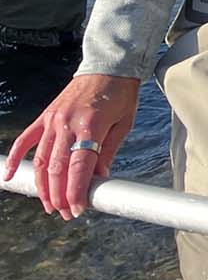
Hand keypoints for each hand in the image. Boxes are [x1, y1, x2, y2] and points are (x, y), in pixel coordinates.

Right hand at [3, 74, 139, 219]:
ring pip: (42, 160)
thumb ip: (109, 151)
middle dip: (60, 196)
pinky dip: (15, 159)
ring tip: (51, 205)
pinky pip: (25, 140)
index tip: (79, 209)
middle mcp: (68, 124)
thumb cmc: (121, 94)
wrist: (109, 66)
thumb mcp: (124, 123)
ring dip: (43, 187)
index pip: (80, 167)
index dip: (77, 192)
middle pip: (58, 168)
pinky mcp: (45, 116)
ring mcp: (53, 120)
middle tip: (66, 213)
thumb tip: (99, 179)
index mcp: (92, 126)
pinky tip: (11, 178)